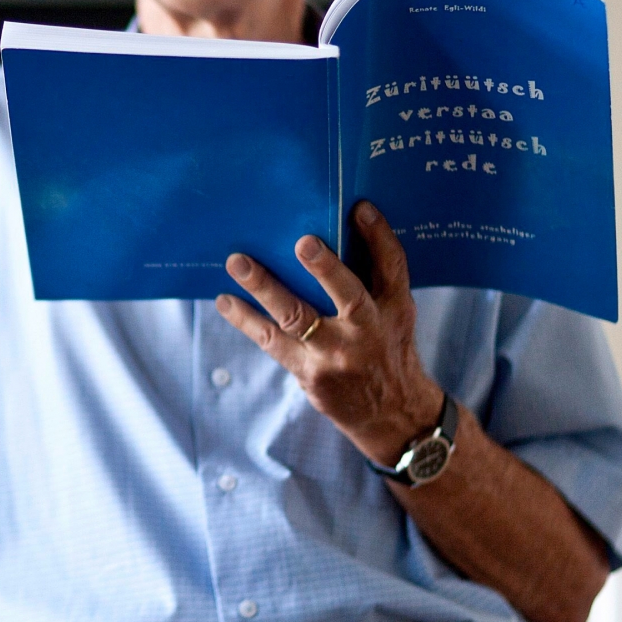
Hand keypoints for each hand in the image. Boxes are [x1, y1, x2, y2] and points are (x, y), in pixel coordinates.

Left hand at [215, 201, 443, 465]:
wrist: (389, 413)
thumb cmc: (386, 347)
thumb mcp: (396, 313)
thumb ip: (376, 274)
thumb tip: (349, 219)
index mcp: (392, 309)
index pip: (392, 267)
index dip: (379, 237)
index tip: (360, 208)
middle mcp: (368, 331)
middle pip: (349, 294)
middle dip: (326, 268)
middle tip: (302, 242)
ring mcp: (335, 355)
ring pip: (297, 318)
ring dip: (264, 288)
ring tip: (237, 263)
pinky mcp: (308, 372)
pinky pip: (271, 341)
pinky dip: (245, 319)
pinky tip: (225, 300)